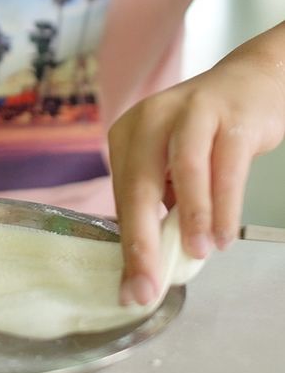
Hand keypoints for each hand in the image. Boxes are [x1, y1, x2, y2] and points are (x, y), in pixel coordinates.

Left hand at [109, 28, 284, 305]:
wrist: (251, 83)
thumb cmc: (204, 134)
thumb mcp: (172, 163)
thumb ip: (162, 204)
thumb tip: (151, 266)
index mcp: (129, 132)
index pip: (122, 194)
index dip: (126, 245)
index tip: (130, 290)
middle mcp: (152, 118)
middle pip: (139, 184)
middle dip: (142, 242)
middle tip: (147, 287)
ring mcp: (192, 114)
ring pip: (183, 169)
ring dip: (190, 217)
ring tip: (196, 254)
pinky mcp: (230, 118)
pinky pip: (225, 167)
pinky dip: (224, 206)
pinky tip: (224, 236)